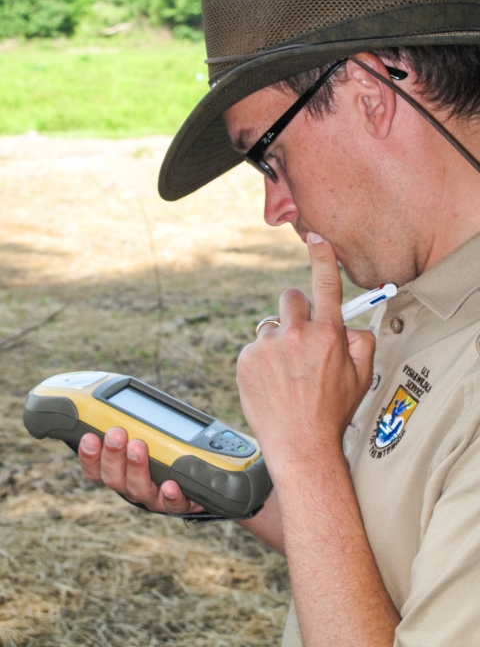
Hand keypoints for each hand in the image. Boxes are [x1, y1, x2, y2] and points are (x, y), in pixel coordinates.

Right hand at [78, 427, 204, 513]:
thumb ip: (130, 417)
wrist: (205, 470)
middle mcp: (132, 485)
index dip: (89, 455)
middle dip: (113, 454)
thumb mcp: (146, 430)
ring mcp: (154, 496)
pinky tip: (170, 484)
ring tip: (138, 447)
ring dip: (136, 468)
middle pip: (113, 478)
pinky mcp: (179, 503)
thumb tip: (116, 393)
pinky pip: (173, 504)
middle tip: (116, 434)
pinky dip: (170, 495)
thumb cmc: (169, 447)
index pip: (95, 467)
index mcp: (120, 469)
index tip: (89, 436)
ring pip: (139, 489)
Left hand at [236, 233, 374, 479]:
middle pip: (290, 298)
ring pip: (270, 326)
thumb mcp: (361, 377)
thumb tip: (350, 323)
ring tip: (285, 373)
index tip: (314, 238)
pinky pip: (254, 347)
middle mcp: (296, 335)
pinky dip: (261, 360)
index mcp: (327, 335)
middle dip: (296, 313)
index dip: (321, 256)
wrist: (300, 445)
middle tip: (299, 339)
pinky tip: (271, 382)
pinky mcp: (246, 360)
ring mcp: (268, 347)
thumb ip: (361, 341)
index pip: (326, 284)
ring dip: (277, 341)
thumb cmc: (332, 414)